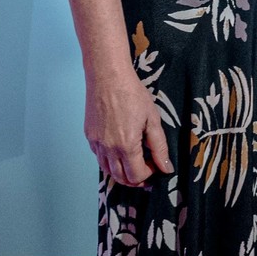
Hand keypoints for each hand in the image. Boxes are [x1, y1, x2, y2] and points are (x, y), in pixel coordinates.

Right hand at [85, 68, 174, 187]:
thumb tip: (166, 168)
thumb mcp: (152, 120)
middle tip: (146, 171)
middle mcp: (109, 148)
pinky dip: (110, 161)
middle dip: (135, 179)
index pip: (137, 175)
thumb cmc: (131, 93)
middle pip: (121, 178)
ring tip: (133, 164)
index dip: (149, 175)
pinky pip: (99, 157)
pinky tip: (119, 152)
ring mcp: (96, 143)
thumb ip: (159, 147)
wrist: (108, 76)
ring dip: (121, 173)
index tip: (156, 166)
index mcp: (126, 145)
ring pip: (107, 170)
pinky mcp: (89, 136)